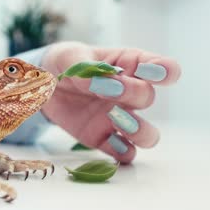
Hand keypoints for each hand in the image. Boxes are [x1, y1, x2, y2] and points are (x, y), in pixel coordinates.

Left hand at [40, 41, 180, 162]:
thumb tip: (100, 82)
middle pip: (148, 97)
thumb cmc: (65, 63)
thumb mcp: (69, 56)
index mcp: (129, 65)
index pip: (161, 67)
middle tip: (108, 89)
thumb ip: (86, 67)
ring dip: (139, 132)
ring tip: (116, 121)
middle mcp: (129, 94)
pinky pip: (123, 152)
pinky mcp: (103, 138)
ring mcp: (119, 118)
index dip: (165, 70)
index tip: (156, 72)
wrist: (43, 86)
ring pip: (148, 135)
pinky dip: (120, 152)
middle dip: (132, 93)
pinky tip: (108, 142)